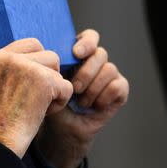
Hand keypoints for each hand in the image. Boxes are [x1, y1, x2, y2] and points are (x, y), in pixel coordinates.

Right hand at [0, 38, 72, 157]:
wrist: (2, 137)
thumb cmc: (2, 116)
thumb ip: (14, 65)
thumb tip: (36, 53)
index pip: (32, 44)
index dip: (39, 64)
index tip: (32, 84)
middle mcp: (11, 58)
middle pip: (49, 55)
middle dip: (49, 75)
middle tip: (36, 95)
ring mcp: (28, 68)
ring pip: (58, 70)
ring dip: (54, 88)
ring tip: (38, 104)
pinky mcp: (44, 81)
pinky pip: (66, 86)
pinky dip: (60, 102)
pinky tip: (44, 112)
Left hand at [38, 29, 128, 167]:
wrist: (61, 130)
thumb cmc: (52, 104)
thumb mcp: (47, 83)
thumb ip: (51, 67)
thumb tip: (50, 54)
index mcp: (78, 56)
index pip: (90, 37)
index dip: (87, 42)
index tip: (76, 53)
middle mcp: (96, 62)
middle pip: (100, 53)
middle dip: (86, 72)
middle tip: (74, 89)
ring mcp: (109, 76)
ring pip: (110, 69)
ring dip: (93, 88)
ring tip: (81, 102)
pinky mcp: (119, 90)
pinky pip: (118, 86)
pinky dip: (103, 97)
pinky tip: (93, 106)